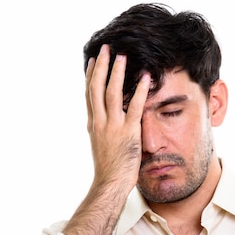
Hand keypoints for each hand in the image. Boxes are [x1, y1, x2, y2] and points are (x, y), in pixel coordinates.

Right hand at [85, 44, 150, 193]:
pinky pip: (135, 107)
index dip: (91, 76)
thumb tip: (106, 124)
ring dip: (117, 73)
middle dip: (101, 67)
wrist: (109, 185)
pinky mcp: (128, 133)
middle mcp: (100, 122)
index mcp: (94, 125)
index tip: (92, 61)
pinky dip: (140, 91)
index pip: (90, 95)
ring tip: (122, 56)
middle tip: (105, 49)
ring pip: (112, 93)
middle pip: (97, 88)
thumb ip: (104, 132)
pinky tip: (145, 78)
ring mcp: (113, 127)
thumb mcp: (102, 147)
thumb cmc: (109, 171)